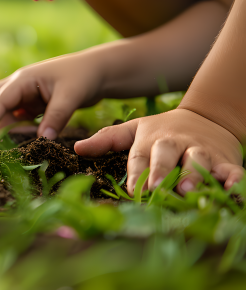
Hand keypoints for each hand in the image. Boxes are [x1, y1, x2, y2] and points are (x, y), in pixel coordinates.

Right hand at [0, 53, 102, 139]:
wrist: (97, 72)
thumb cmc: (82, 77)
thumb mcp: (71, 96)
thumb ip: (56, 117)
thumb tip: (43, 140)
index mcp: (23, 79)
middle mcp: (18, 86)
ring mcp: (22, 96)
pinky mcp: (30, 106)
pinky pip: (11, 118)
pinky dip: (3, 129)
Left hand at [75, 109, 244, 195]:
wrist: (207, 118)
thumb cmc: (162, 131)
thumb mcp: (135, 130)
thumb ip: (108, 140)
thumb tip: (76, 148)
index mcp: (152, 139)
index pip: (140, 156)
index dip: (137, 173)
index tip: (133, 189)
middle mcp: (176, 145)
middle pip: (168, 156)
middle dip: (162, 172)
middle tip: (158, 189)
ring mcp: (202, 152)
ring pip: (199, 162)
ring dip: (194, 175)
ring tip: (188, 189)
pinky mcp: (227, 161)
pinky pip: (232, 170)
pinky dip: (234, 180)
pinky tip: (232, 189)